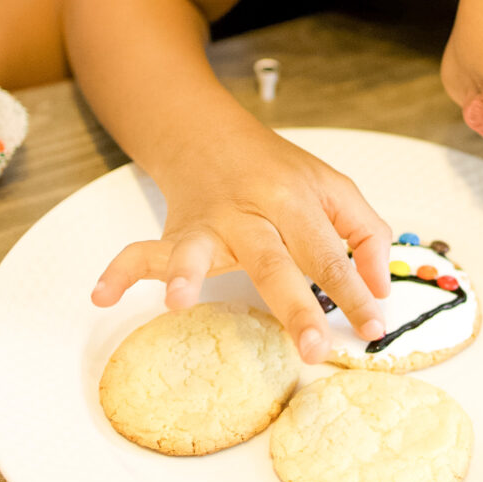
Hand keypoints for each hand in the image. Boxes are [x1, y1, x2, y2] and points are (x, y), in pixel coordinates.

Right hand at [91, 133, 391, 362]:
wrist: (211, 134)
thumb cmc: (278, 171)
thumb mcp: (333, 189)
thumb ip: (365, 232)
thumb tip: (380, 287)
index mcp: (296, 200)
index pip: (331, 254)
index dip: (356, 293)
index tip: (374, 329)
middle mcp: (251, 211)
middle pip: (275, 260)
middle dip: (295, 306)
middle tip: (313, 348)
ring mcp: (207, 222)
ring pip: (198, 248)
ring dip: (185, 273)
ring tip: (178, 302)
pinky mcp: (174, 231)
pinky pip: (141, 250)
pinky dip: (120, 271)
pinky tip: (102, 295)